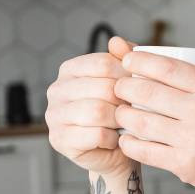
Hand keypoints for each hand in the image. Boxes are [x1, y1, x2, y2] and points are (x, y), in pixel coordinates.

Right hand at [45, 36, 135, 176]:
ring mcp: (54, 115)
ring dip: (119, 120)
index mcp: (69, 69)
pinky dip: (112, 138)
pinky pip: (95, 134)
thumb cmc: (122, 114)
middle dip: (125, 101)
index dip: (128, 76)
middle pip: (102, 87)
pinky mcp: (59, 139)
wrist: (118, 152)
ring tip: (126, 124)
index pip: (103, 63)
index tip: (140, 88)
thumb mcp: (126, 82)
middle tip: (135, 111)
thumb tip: (117, 42)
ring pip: (97, 111)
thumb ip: (124, 58)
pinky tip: (115, 140)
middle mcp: (56, 90)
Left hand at [111, 39, 194, 193]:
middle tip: (119, 87)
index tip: (127, 60)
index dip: (140, 61)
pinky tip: (127, 137)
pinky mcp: (184, 164)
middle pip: (148, 92)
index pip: (168, 68)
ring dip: (123, 114)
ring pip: (141, 121)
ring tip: (121, 111)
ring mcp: (193, 140)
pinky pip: (145, 151)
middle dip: (124, 86)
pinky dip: (129, 143)